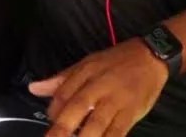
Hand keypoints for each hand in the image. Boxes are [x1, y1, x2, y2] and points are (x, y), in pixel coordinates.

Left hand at [28, 38, 168, 136]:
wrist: (151, 56)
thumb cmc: (117, 61)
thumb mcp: (88, 63)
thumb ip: (62, 80)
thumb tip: (33, 88)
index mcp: (86, 73)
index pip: (63, 93)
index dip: (53, 111)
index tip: (50, 122)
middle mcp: (100, 86)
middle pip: (77, 108)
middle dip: (62, 128)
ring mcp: (116, 100)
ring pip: (97, 123)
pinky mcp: (132, 112)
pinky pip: (118, 132)